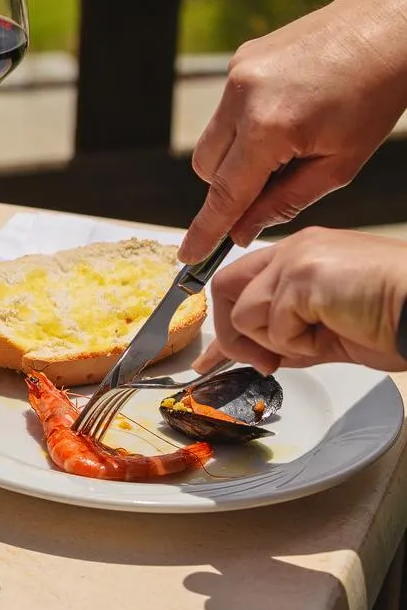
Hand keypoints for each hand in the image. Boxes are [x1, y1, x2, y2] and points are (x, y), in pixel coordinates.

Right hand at [178, 0, 406, 262]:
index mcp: (269, 127)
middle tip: (272, 184)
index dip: (206, 229)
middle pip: (206, 168)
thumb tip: (243, 230)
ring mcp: (236, 73)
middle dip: (230, 185)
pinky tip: (287, 112)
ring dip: (237, 154)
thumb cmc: (374, 96)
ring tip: (288, 142)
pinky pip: (226, 109)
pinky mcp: (239, 59)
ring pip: (212, 139)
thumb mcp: (339, 164)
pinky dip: (246, 123)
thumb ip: (284, 202)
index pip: (225, 193)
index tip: (190, 254)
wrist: (388, 31)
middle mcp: (242, 96)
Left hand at [192, 228, 406, 374]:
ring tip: (318, 342)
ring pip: (243, 313)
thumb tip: (259, 354)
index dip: (226, 320)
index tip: (219, 356)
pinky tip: (332, 334)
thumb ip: (289, 333)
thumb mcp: (330, 329)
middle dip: (234, 334)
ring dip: (275, 342)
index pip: (242, 280)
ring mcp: (296, 260)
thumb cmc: (395, 318)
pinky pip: (271, 326)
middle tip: (264, 361)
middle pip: (225, 287)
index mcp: (303, 253)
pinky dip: (297, 345)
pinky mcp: (302, 278)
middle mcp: (295, 249)